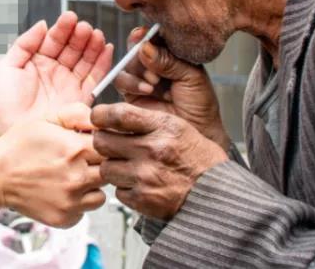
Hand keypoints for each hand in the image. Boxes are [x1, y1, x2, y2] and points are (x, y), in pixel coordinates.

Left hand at [0, 12, 113, 143]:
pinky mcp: (80, 99)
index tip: (69, 18)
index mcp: (38, 62)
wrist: (7, 132)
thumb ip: (24, 43)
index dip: (63, 29)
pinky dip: (103, 64)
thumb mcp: (6, 67)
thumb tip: (42, 24)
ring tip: (97, 34)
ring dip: (93, 46)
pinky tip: (107, 49)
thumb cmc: (1, 103)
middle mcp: (56, 71)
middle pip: (73, 48)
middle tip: (84, 27)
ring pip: (86, 60)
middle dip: (80, 36)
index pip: (54, 40)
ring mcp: (69, 84)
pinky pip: (96, 78)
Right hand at [0, 119, 105, 227]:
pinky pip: (86, 210)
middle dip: (100, 164)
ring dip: (92, 185)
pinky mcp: (65, 218)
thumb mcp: (48, 118)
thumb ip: (79, 114)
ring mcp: (72, 201)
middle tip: (83, 161)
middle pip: (110, 171)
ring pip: (102, 193)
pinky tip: (64, 191)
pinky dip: (80, 202)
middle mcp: (78, 177)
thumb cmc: (20, 145)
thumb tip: (102, 120)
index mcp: (76, 149)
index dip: (104, 144)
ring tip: (72, 176)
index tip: (92, 144)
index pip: (112, 146)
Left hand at [91, 103, 227, 220]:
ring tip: (130, 166)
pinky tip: (140, 184)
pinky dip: (125, 188)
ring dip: (114, 167)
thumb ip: (146, 120)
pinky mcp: (142, 198)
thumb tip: (112, 117)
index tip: (99, 118)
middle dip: (104, 142)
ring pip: (106, 168)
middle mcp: (151, 149)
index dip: (101, 115)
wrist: (215, 193)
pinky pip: (118, 191)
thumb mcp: (179, 127)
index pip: (117, 115)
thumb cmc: (197, 159)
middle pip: (102, 141)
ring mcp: (145, 176)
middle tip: (113, 145)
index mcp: (162, 127)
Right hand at [114, 28, 229, 149]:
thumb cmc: (200, 106)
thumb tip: (145, 47)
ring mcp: (141, 79)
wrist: (198, 133)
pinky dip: (131, 83)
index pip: (155, 36)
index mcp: (172, 54)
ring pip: (127, 63)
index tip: (146, 34)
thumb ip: (169, 60)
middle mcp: (155, 64)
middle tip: (149, 58)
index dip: (148, 34)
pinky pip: (121, 81)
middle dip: (140, 51)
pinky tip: (147, 90)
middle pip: (137, 47)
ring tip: (154, 82)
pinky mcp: (131, 95)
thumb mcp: (191, 77)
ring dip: (137, 69)